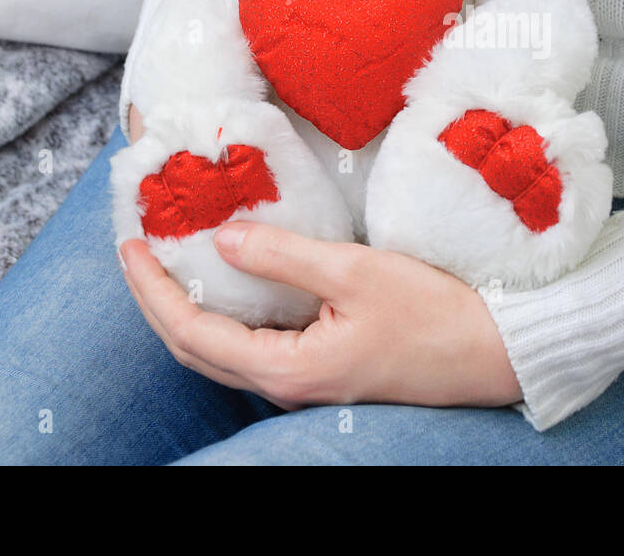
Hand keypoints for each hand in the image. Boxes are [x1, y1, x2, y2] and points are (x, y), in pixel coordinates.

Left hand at [119, 223, 523, 409]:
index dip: (153, 290)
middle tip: (137, 253)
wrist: (492, 353)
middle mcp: (286, 384)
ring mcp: (304, 382)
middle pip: (195, 350)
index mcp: (286, 369)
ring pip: (222, 352)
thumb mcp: (356, 273)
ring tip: (171, 264)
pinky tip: (232, 283)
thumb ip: (285, 256)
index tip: (131, 245)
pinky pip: (254, 347)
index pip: (192, 332)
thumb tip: (224, 240)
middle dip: (156, 303)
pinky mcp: (323, 370)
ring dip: (187, 311)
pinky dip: (226, 316)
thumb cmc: (434, 314)